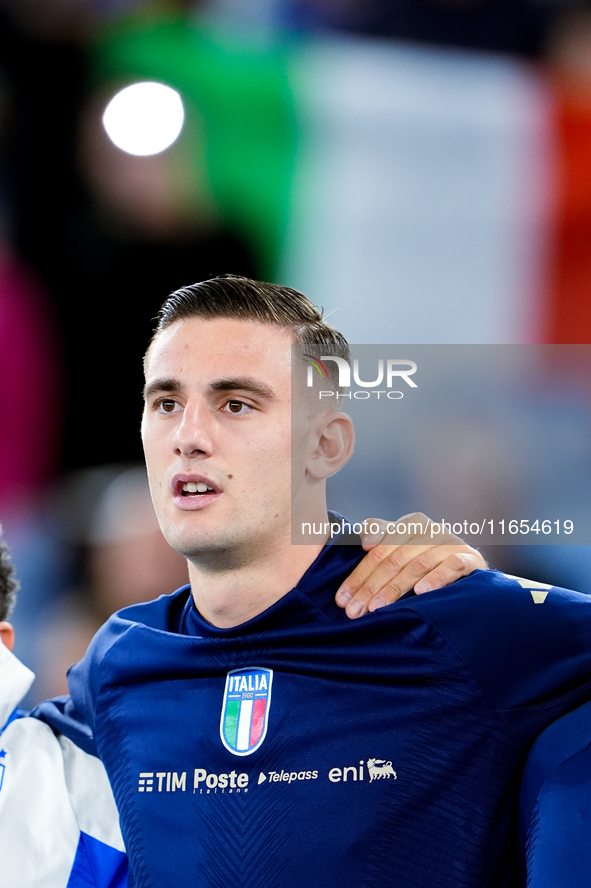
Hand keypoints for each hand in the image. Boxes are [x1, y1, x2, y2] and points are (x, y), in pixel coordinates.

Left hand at [335, 513, 487, 618]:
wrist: (468, 566)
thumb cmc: (425, 557)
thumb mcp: (401, 544)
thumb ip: (379, 535)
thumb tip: (364, 540)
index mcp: (410, 524)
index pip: (377, 551)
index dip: (358, 576)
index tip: (342, 599)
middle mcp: (429, 530)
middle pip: (394, 560)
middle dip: (371, 588)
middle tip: (355, 611)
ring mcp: (450, 544)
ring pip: (417, 565)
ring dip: (396, 588)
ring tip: (378, 607)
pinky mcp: (470, 558)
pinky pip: (451, 566)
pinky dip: (436, 578)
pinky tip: (421, 592)